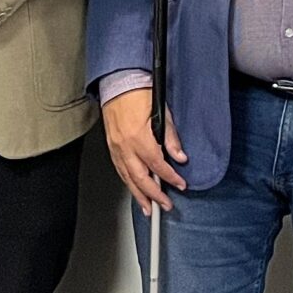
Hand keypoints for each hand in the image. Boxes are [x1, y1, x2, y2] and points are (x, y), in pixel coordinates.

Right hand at [101, 88, 187, 215]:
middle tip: (165, 205)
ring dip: (139, 195)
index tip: (180, 184)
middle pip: (140, 178)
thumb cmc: (139, 94)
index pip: (158, 165)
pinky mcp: (112, 147)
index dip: (170, 177)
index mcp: (139, 137)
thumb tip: (180, 156)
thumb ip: (171, 138)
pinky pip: (120, 170)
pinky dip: (128, 183)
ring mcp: (116, 148)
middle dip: (154, 195)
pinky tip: (134, 190)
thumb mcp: (162, 112)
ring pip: (128, 178)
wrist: (119, 84)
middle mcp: (126, 146)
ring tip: (148, 208)